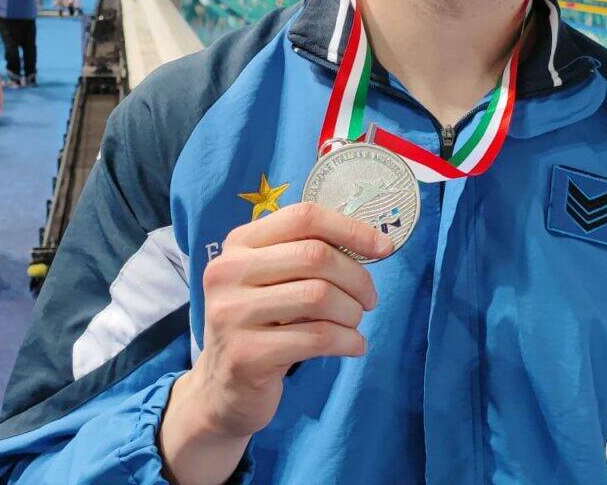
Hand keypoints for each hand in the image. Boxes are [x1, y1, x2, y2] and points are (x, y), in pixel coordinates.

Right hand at [160, 203, 391, 465]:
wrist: (224, 388)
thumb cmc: (263, 324)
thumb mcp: (275, 280)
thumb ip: (308, 255)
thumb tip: (375, 244)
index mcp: (239, 243)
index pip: (303, 217)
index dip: (350, 229)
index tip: (383, 249)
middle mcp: (228, 272)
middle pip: (316, 256)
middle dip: (357, 278)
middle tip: (369, 300)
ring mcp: (231, 313)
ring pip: (319, 296)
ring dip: (352, 312)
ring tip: (354, 324)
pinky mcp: (246, 354)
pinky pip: (317, 338)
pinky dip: (348, 341)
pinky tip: (354, 346)